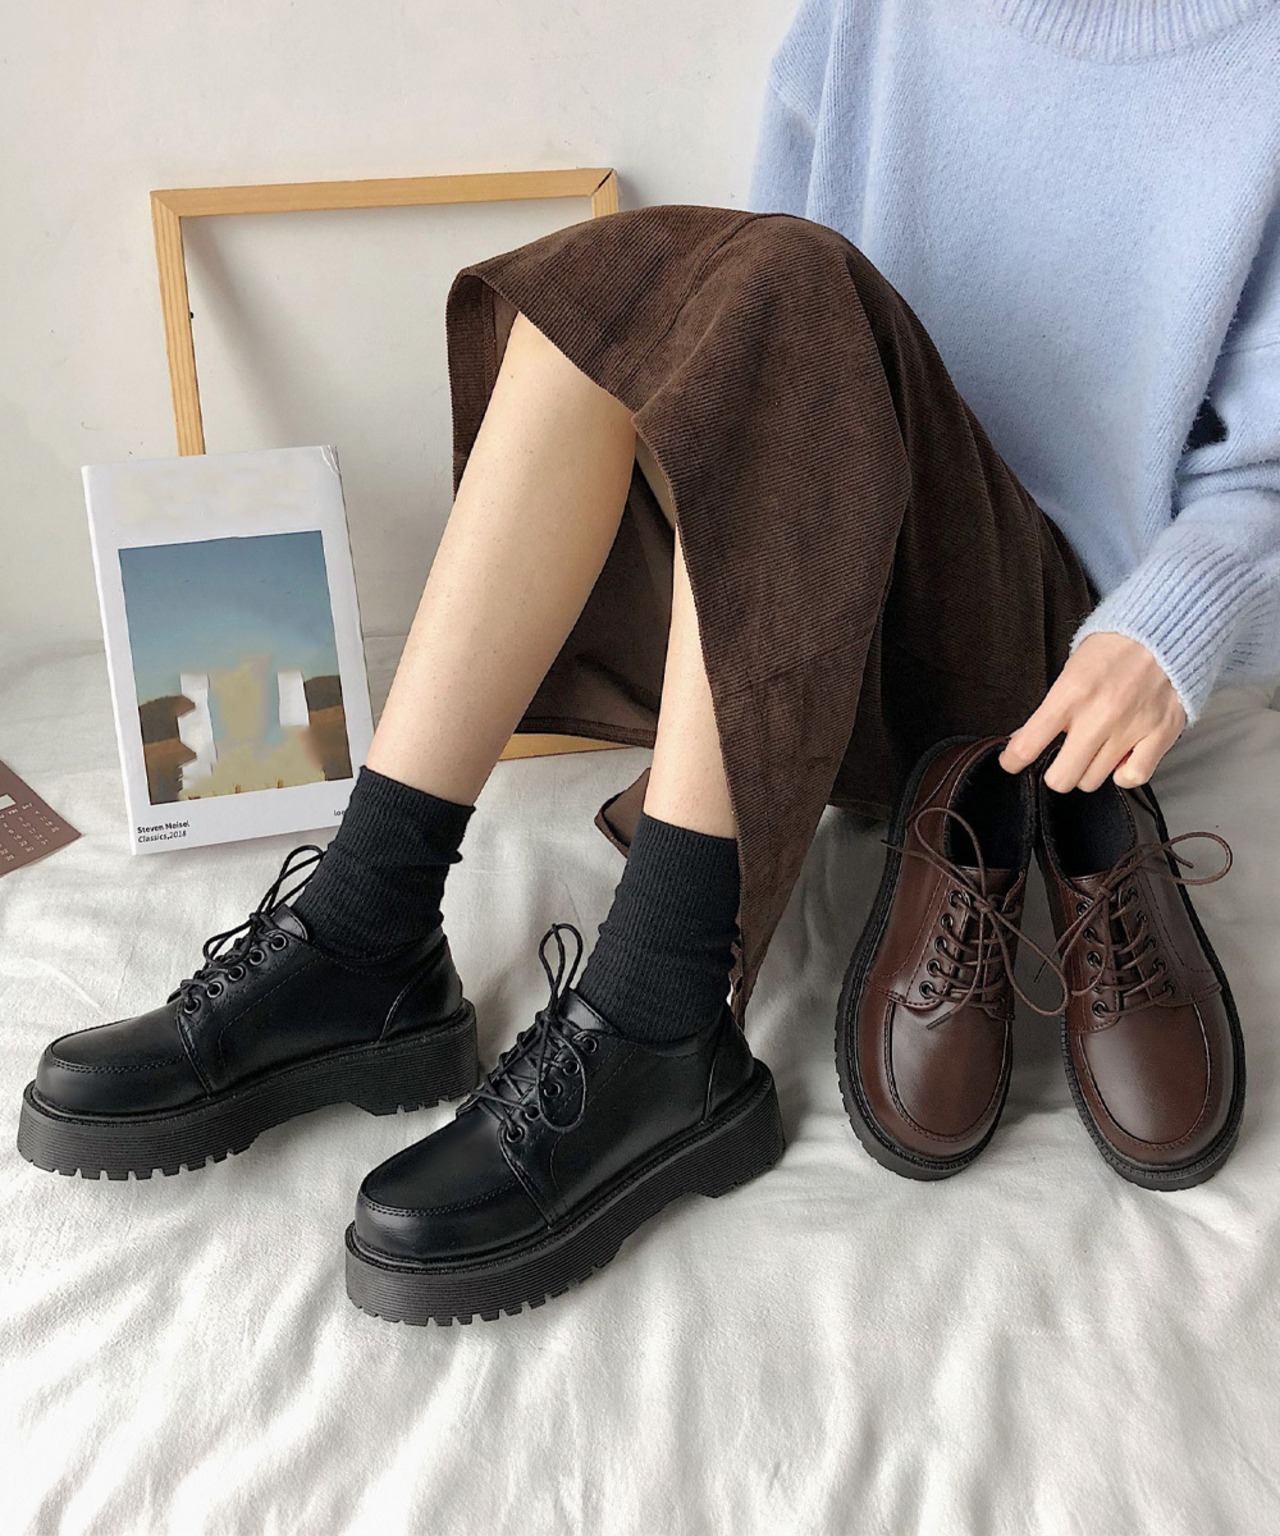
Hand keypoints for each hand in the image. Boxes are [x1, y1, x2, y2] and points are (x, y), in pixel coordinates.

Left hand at [999, 633, 1186, 792]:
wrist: (1165, 629)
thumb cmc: (1117, 646)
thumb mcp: (1071, 669)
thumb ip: (1051, 707)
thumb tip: (1024, 738)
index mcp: (1072, 694)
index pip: (1029, 744)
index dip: (1013, 760)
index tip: (1011, 761)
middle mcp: (1101, 715)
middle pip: (1062, 778)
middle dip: (1054, 772)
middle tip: (1059, 761)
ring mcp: (1132, 728)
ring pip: (1093, 780)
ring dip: (1088, 770)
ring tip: (1093, 752)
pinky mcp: (1161, 734)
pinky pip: (1134, 777)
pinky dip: (1124, 774)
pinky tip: (1120, 760)